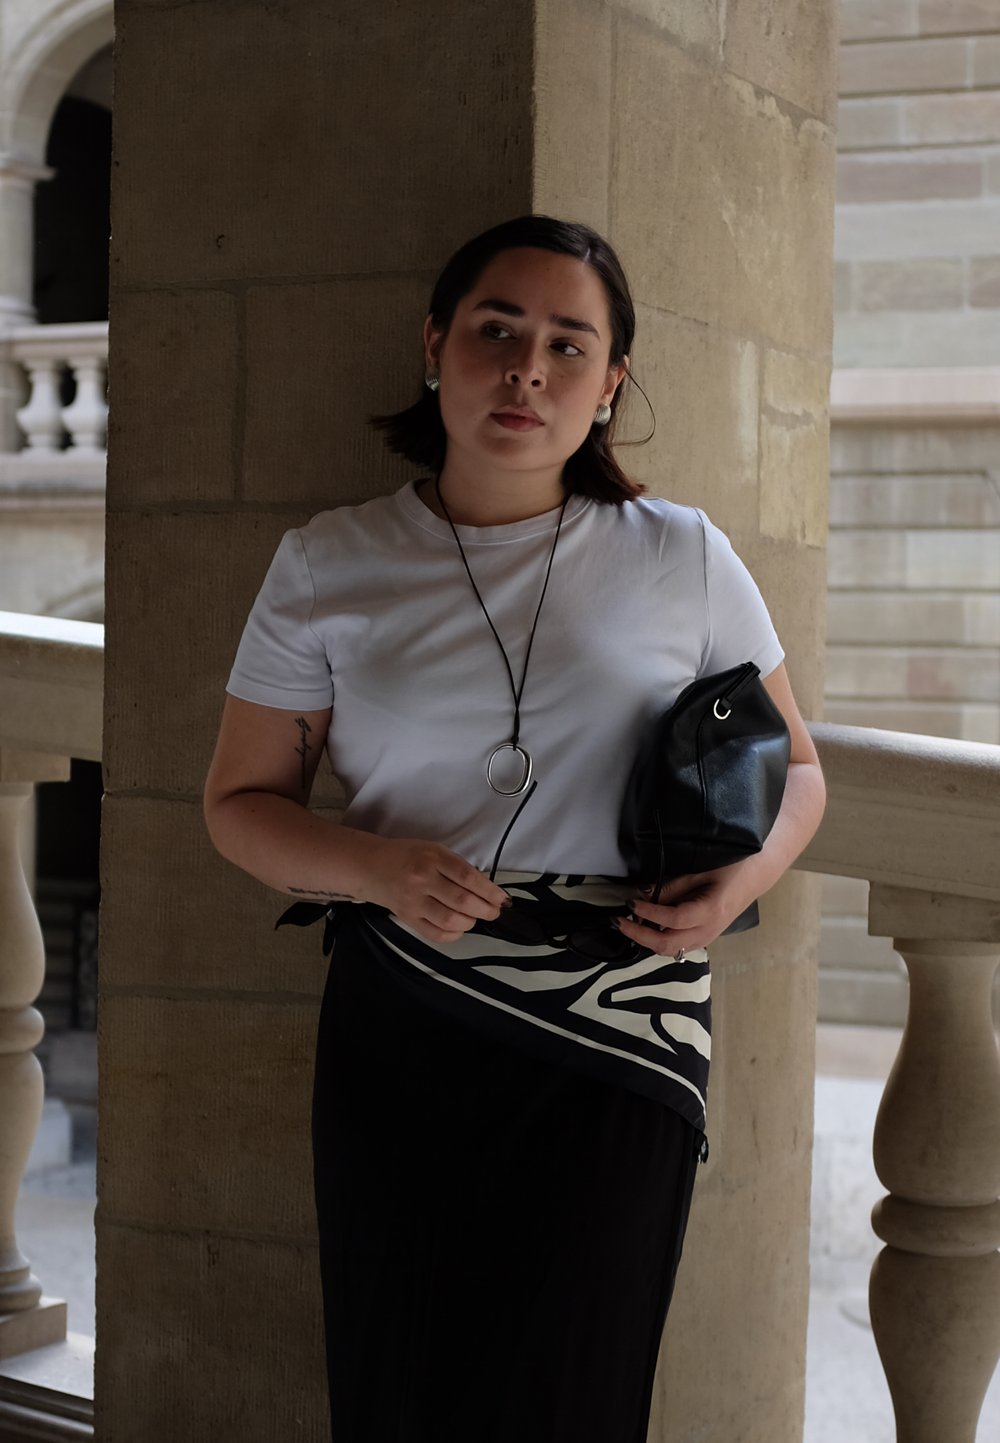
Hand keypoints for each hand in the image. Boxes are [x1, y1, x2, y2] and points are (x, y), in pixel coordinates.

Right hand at [363, 836, 509, 943]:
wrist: (372, 867)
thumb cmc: (407, 857)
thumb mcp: (434, 850)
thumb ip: (457, 867)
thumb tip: (486, 889)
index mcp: (433, 858)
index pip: (468, 877)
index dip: (490, 891)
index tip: (502, 899)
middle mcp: (423, 880)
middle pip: (463, 901)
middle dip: (486, 910)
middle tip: (494, 911)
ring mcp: (414, 901)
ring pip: (451, 920)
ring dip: (470, 922)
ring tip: (475, 917)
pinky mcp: (407, 918)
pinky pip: (435, 934)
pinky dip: (453, 934)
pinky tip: (458, 927)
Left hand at [614, 860, 762, 954]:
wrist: (755, 877)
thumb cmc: (730, 867)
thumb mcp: (700, 870)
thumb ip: (672, 886)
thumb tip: (643, 894)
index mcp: (711, 911)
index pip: (673, 920)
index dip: (649, 914)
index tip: (630, 902)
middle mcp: (709, 931)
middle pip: (667, 945)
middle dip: (639, 935)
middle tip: (619, 921)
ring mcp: (707, 938)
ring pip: (670, 951)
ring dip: (646, 940)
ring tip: (628, 923)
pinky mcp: (704, 939)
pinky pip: (677, 947)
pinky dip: (657, 941)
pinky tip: (645, 927)